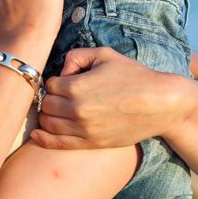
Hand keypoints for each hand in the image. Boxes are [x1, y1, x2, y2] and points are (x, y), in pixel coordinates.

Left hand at [32, 47, 178, 148]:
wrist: (160, 104)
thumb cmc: (134, 76)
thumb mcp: (105, 55)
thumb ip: (76, 56)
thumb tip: (62, 71)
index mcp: (77, 86)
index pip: (50, 84)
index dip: (57, 81)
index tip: (66, 80)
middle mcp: (77, 110)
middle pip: (46, 105)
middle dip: (51, 98)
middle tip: (60, 95)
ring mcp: (83, 129)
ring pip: (48, 123)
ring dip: (48, 116)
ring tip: (56, 110)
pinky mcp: (91, 143)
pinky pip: (58, 143)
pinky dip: (44, 139)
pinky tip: (37, 134)